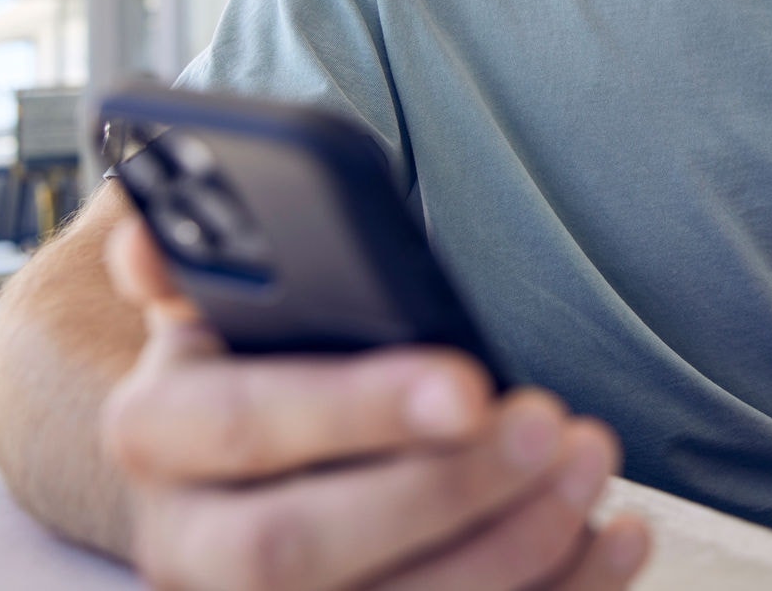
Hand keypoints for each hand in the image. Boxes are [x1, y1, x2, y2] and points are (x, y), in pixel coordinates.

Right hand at [98, 214, 650, 589]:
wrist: (239, 479)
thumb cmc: (260, 366)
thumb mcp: (218, 305)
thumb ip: (198, 256)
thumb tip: (154, 219)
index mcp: (155, 435)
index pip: (244, 428)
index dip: (357, 410)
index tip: (471, 382)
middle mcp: (190, 549)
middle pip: (301, 551)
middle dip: (445, 491)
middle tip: (554, 427)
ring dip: (512, 545)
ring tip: (591, 461)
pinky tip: (617, 536)